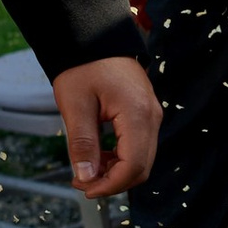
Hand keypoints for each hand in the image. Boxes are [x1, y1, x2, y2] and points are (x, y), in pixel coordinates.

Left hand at [53, 53, 159, 196]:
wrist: (95, 38)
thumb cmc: (83, 66)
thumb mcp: (75, 106)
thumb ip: (82, 143)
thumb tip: (86, 177)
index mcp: (137, 114)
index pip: (133, 165)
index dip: (110, 185)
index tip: (85, 189)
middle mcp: (152, 117)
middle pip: (142, 167)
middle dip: (112, 182)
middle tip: (81, 182)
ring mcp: (151, 115)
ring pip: (141, 159)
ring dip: (116, 171)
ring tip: (86, 168)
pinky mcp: (145, 114)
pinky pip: (139, 146)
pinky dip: (120, 158)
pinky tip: (98, 155)